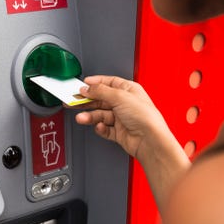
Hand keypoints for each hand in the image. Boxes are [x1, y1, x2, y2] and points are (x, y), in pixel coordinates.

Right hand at [70, 75, 189, 211]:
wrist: (149, 140)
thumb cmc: (144, 117)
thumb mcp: (119, 96)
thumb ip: (100, 91)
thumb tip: (87, 88)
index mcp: (129, 90)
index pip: (109, 82)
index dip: (95, 83)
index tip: (83, 85)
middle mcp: (125, 103)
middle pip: (101, 99)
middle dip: (87, 101)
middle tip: (74, 101)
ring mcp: (122, 118)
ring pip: (100, 115)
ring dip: (90, 116)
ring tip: (82, 118)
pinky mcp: (119, 132)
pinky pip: (105, 128)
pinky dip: (100, 128)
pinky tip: (100, 127)